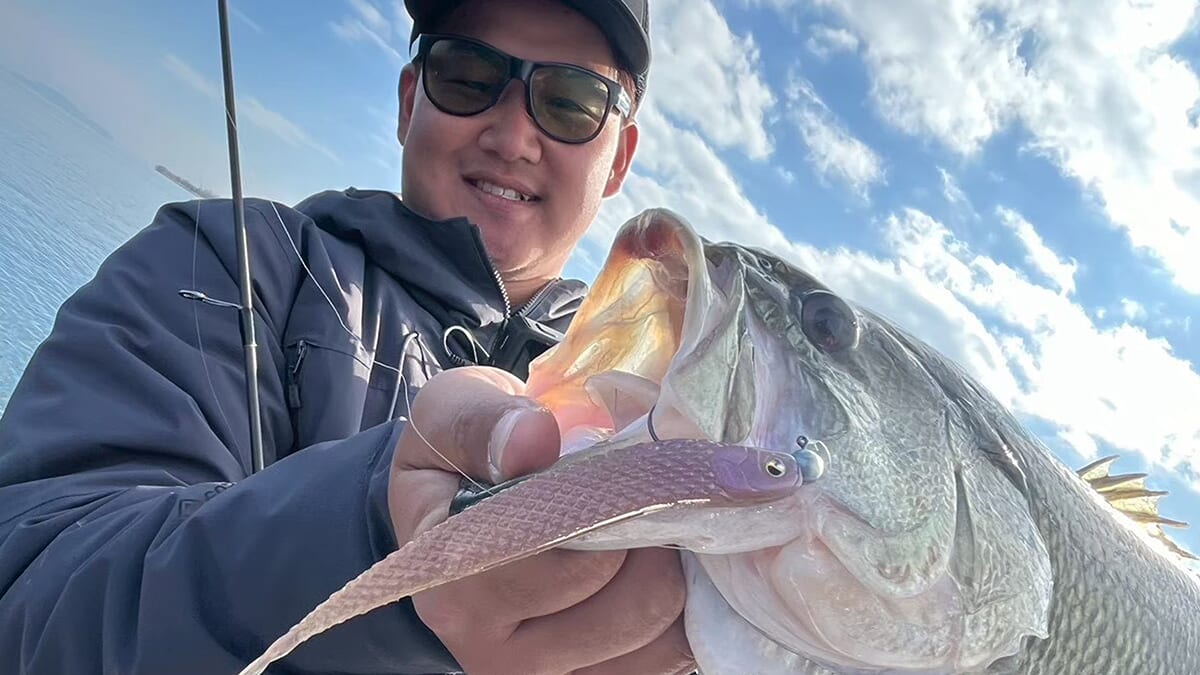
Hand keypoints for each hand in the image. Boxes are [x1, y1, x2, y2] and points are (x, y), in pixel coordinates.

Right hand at [388, 366, 694, 674]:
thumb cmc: (457, 457)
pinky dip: (685, 606)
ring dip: (671, 568)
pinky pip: (672, 657)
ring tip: (646, 523)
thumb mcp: (448, 413)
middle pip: (630, 603)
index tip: (618, 461)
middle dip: (650, 534)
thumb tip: (534, 439)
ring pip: (661, 635)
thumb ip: (481, 423)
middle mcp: (491, 652)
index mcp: (453, 586)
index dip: (610, 505)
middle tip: (642, 489)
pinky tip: (659, 560)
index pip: (565, 559)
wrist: (452, 507)